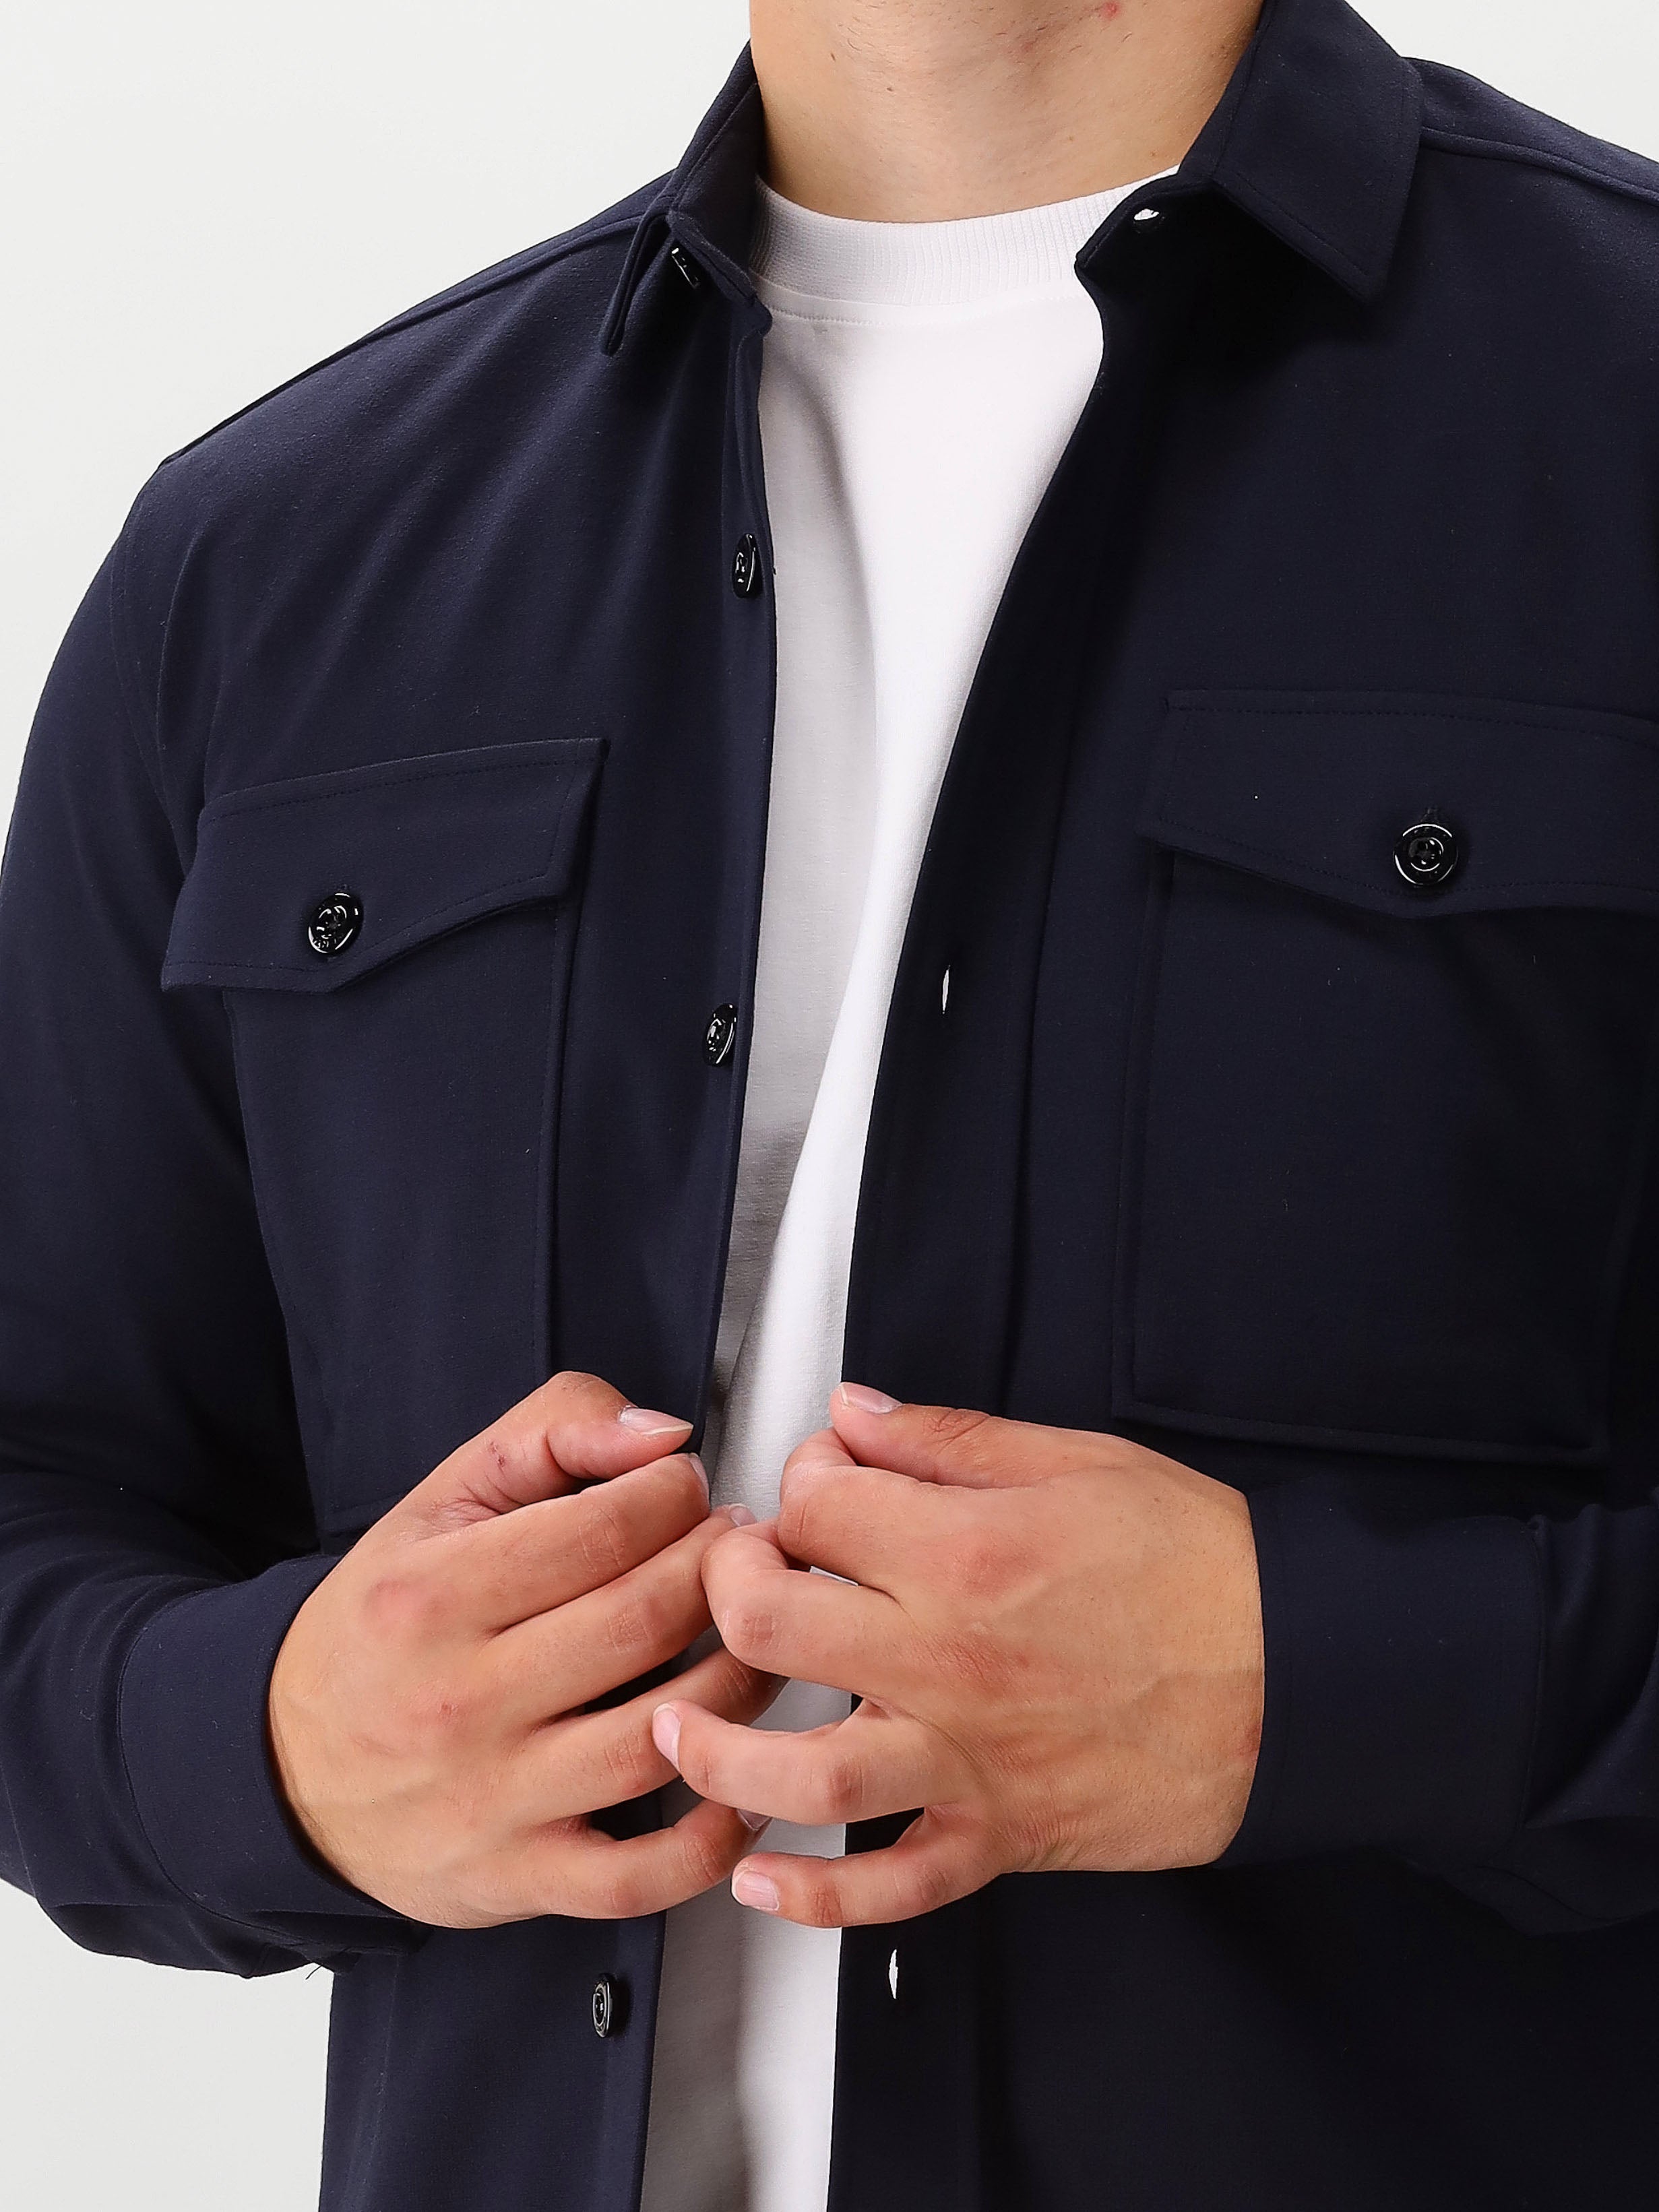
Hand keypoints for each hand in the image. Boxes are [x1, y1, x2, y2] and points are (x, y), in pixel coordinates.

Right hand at [268, 1371, 775, 1926]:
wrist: (285, 1770)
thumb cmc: (385, 1626)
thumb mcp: (440, 1502)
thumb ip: (552, 1434)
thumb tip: (661, 1436)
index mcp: (433, 1595)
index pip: (603, 1529)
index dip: (677, 1497)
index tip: (691, 1491)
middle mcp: (458, 1700)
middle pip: (644, 1623)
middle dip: (721, 1573)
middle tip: (741, 1554)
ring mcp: (491, 1798)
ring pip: (661, 1736)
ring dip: (742, 1681)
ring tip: (755, 1639)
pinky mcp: (518, 1878)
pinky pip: (642, 1877)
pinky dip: (714, 1835)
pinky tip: (743, 1780)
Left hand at [651, 1388, 1262, 1927]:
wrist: (1301, 1675)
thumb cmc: (1200, 1565)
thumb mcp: (1078, 1461)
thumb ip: (949, 1439)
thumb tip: (853, 1414)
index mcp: (966, 1549)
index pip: (816, 1500)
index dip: (802, 1479)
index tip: (820, 1486)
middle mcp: (949, 1655)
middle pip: (771, 1620)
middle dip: (727, 1584)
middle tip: (737, 1576)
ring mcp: (968, 1755)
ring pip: (801, 1769)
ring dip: (718, 1748)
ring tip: (674, 1724)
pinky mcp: (1000, 1833)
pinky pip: (891, 1887)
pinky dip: (815, 1896)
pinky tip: (759, 1873)